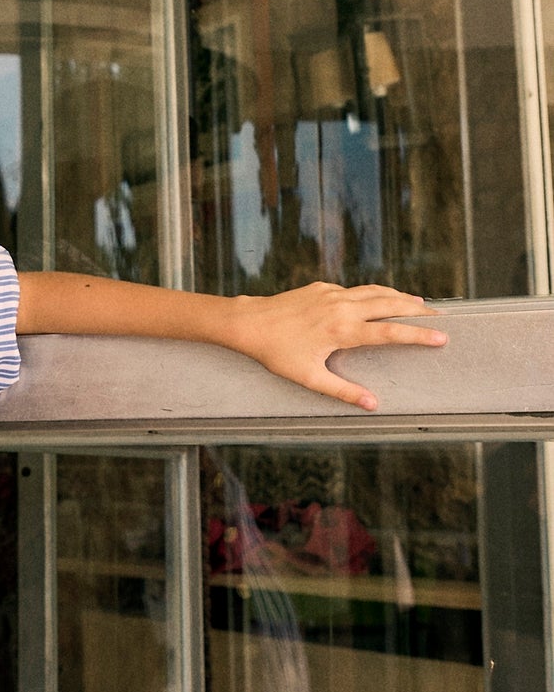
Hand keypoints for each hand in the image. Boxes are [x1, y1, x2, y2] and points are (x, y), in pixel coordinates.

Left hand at [225, 282, 445, 409]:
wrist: (249, 323)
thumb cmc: (277, 353)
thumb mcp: (309, 378)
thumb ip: (343, 391)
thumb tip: (372, 404)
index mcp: (343, 330)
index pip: (390, 332)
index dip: (418, 335)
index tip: (442, 337)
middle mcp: (343, 307)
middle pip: (391, 304)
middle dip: (418, 311)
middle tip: (441, 318)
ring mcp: (333, 294)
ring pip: (375, 291)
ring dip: (399, 297)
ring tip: (419, 305)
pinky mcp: (323, 287)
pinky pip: (356, 289)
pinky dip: (375, 294)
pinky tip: (380, 300)